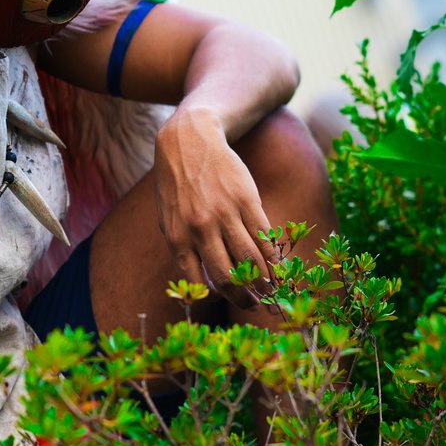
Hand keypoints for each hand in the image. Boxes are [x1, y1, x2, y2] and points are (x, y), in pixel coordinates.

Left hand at [153, 108, 275, 307]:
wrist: (190, 141)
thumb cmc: (177, 184)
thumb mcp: (167, 218)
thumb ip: (181, 247)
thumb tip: (201, 281)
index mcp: (177, 237)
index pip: (199, 280)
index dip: (217, 296)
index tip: (228, 299)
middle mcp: (200, 228)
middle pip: (228, 276)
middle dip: (243, 296)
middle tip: (253, 304)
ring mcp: (225, 213)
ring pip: (250, 259)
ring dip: (264, 281)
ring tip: (271, 291)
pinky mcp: (247, 199)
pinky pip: (263, 236)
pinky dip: (273, 256)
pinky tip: (278, 266)